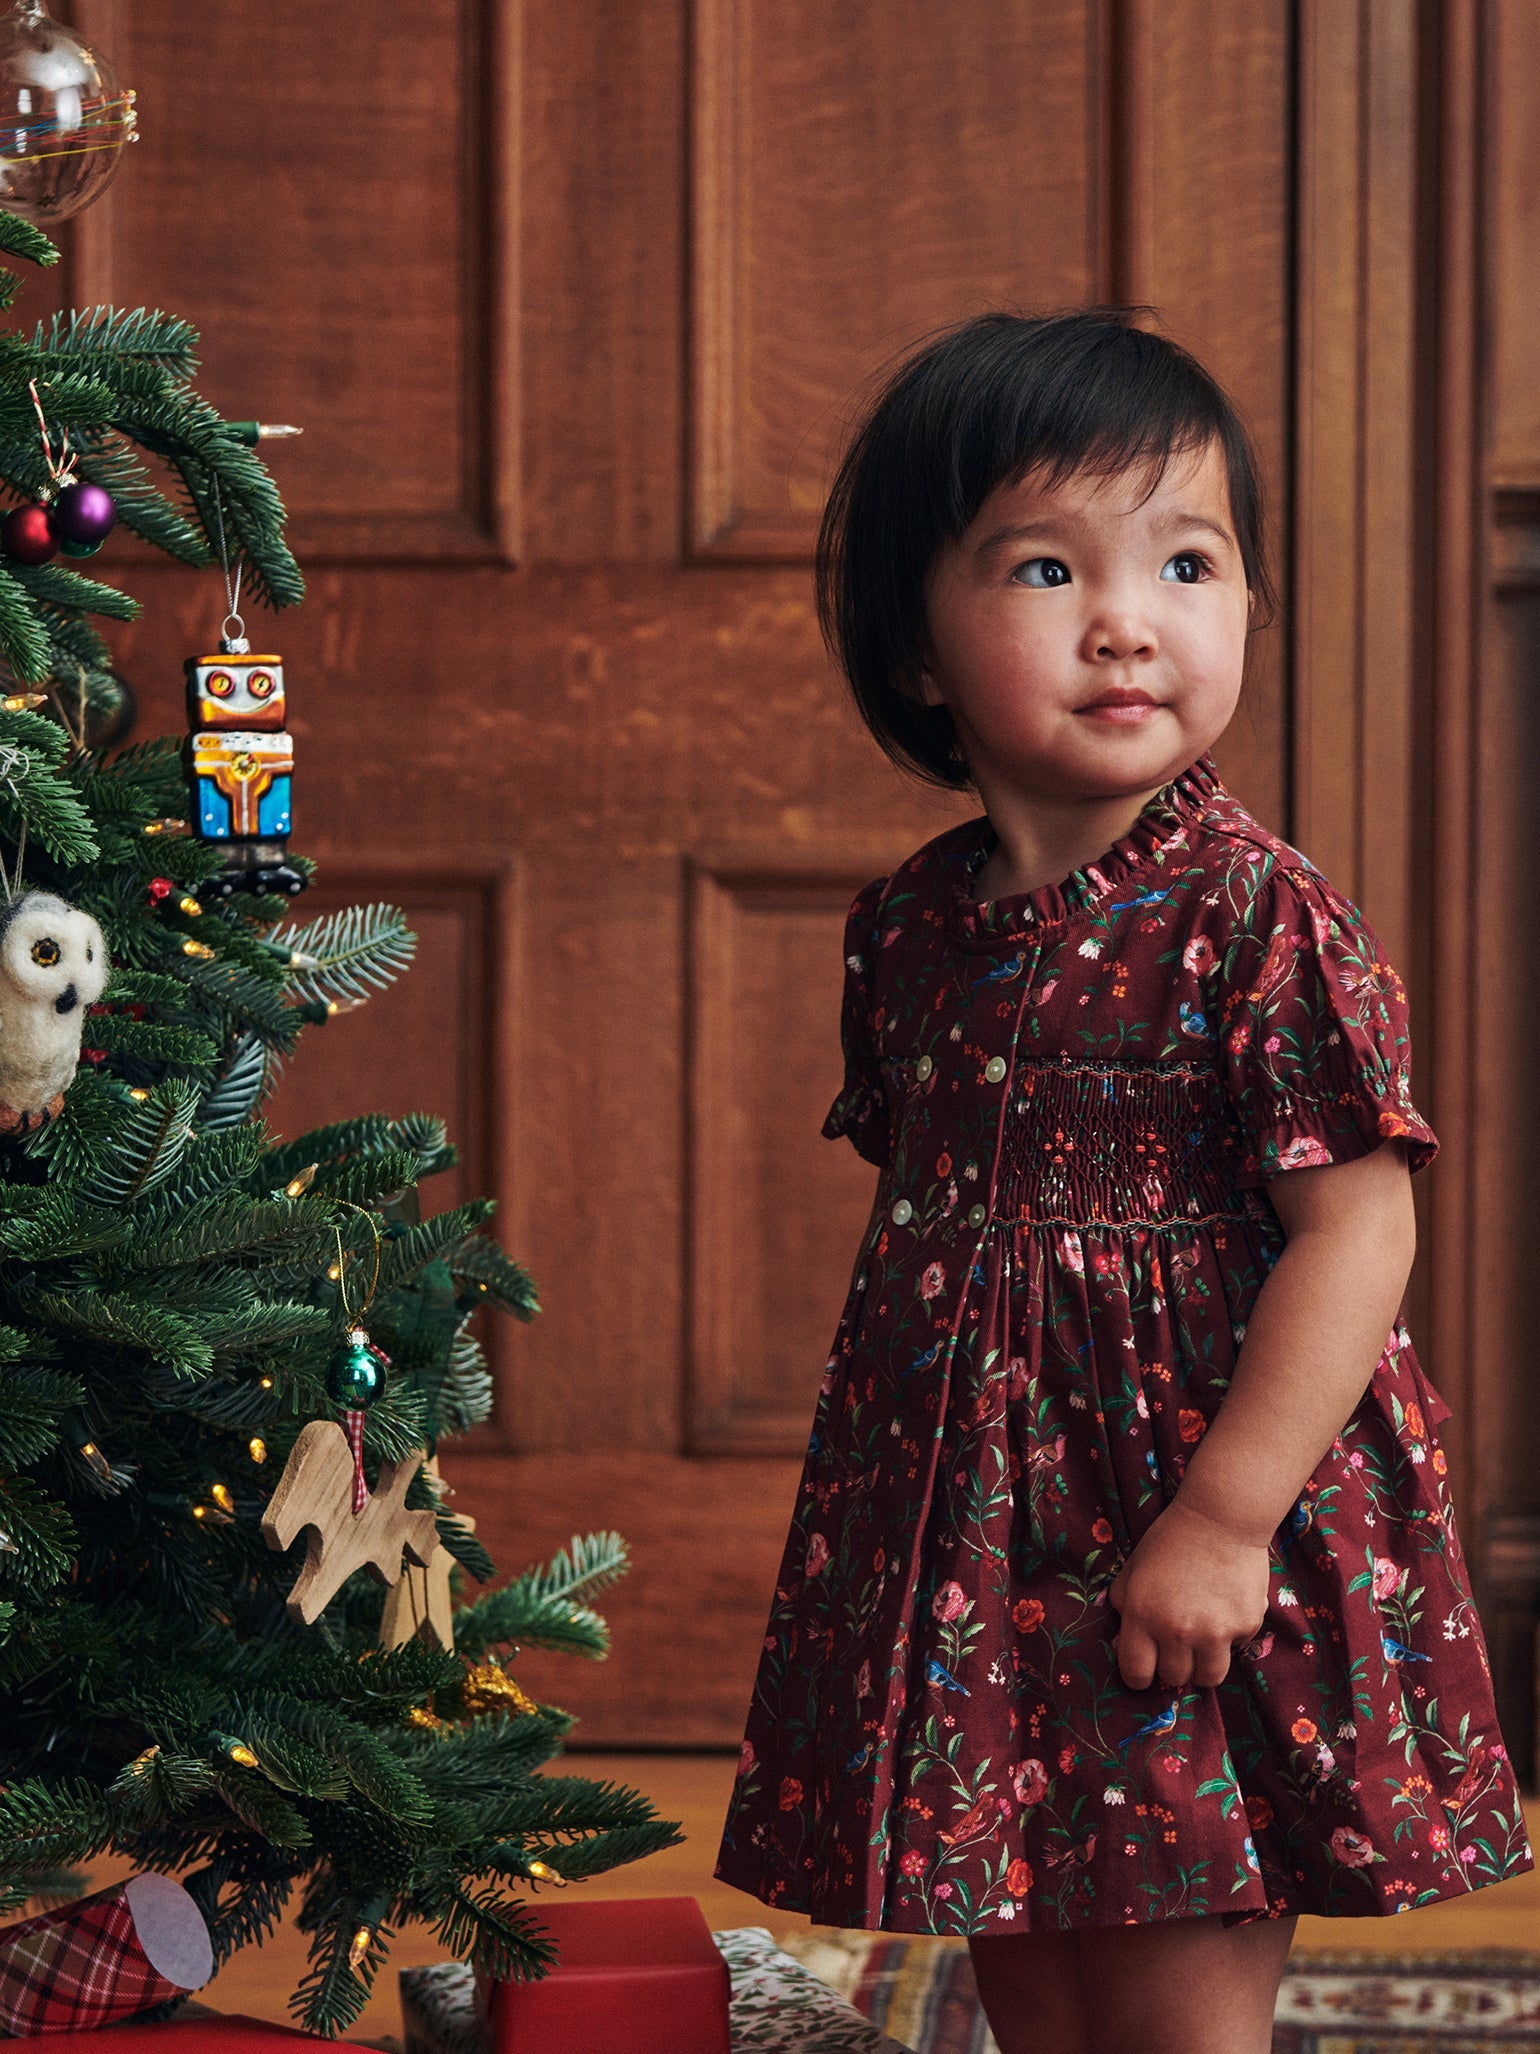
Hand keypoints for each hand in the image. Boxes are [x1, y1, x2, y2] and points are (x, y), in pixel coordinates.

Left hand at [1106, 1498, 1271, 1690]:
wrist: (1220, 1519)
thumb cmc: (1170, 1540)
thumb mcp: (1133, 1569)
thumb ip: (1124, 1605)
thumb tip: (1125, 1640)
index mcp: (1143, 1615)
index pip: (1136, 1673)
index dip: (1138, 1675)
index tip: (1144, 1669)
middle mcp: (1178, 1630)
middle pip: (1174, 1678)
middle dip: (1173, 1664)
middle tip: (1176, 1644)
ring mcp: (1216, 1632)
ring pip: (1208, 1678)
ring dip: (1203, 1664)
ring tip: (1202, 1640)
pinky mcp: (1246, 1626)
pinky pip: (1236, 1649)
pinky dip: (1230, 1636)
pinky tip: (1225, 1607)